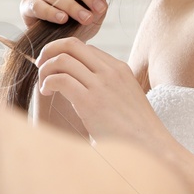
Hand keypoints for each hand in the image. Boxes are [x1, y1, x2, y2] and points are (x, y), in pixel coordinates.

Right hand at [20, 0, 110, 42]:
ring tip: (86, 18)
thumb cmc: (78, 24)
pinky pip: (37, 6)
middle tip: (99, 7)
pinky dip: (51, 12)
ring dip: (72, 6)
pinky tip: (63, 19)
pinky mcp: (26, 5)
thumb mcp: (95, 15)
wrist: (59, 44)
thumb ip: (99, 3)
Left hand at [32, 38, 175, 155]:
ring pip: (62, 59)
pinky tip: (47, 94)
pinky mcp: (90, 102)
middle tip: (41, 66)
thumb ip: (109, 87)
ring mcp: (101, 85)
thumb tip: (87, 86)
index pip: (84, 47)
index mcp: (119, 69)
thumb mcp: (126, 99)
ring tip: (44, 84)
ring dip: (45, 69)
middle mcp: (110, 71)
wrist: (152, 148)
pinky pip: (60, 79)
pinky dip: (47, 82)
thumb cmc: (136, 132)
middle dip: (50, 51)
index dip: (64, 53)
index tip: (54, 66)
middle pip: (71, 44)